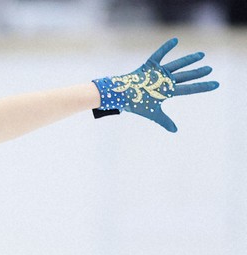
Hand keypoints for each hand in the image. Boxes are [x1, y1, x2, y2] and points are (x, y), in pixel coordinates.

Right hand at [93, 37, 218, 131]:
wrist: (121, 96)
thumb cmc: (136, 104)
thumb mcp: (153, 113)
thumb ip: (165, 120)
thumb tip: (175, 131)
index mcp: (168, 91)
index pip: (190, 88)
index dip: (203, 86)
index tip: (216, 84)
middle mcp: (166, 81)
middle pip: (186, 76)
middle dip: (199, 72)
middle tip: (210, 69)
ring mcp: (159, 73)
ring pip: (177, 65)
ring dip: (189, 60)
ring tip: (202, 55)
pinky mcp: (150, 66)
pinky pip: (160, 55)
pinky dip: (167, 47)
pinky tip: (176, 40)